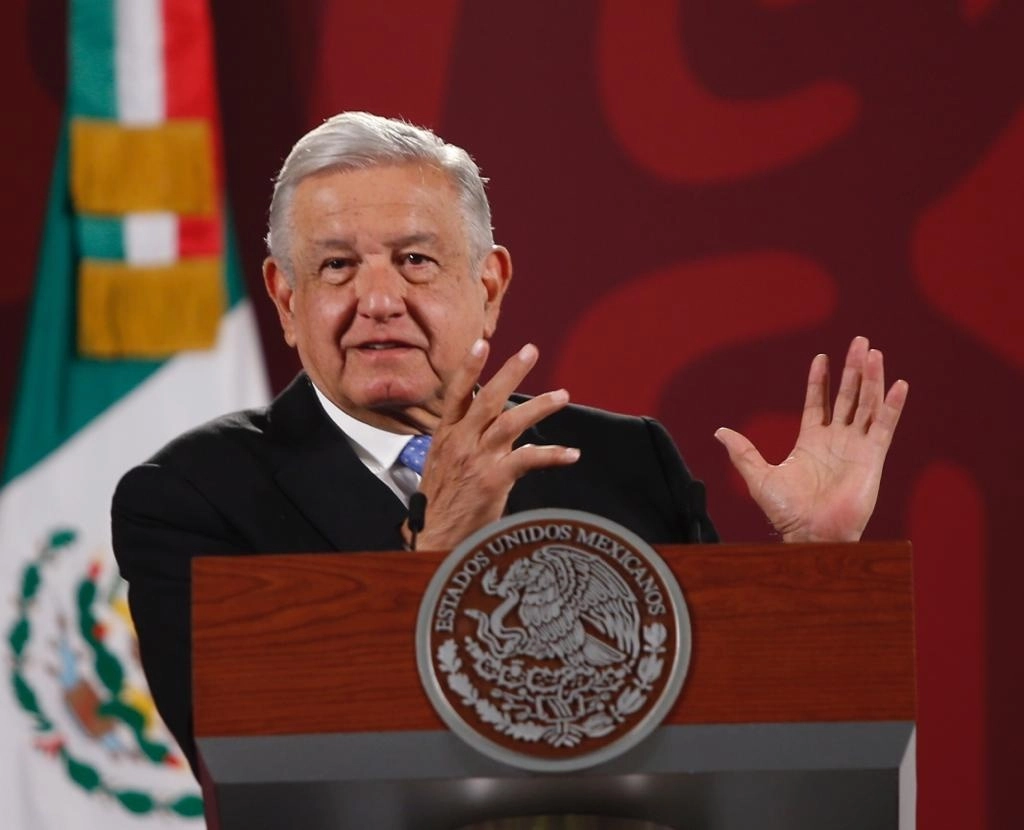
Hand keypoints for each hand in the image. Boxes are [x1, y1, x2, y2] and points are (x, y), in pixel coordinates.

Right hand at [410, 339, 579, 549]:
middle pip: (488, 398)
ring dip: (540, 405)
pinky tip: (571, 454)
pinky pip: (529, 459)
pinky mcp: (494, 479)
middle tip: (531, 351)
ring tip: (562, 396)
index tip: (482, 343)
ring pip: (511, 421)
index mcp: (445, 436)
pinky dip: (552, 455)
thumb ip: (461, 444)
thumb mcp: (441, 466)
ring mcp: (477, 459)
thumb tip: (481, 428)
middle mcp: (460, 442)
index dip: (469, 367)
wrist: (434, 539)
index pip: (456, 393)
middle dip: (511, 371)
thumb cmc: (441, 506)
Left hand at [715, 336, 908, 542]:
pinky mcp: (872, 458)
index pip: (818, 402)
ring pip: (866, 404)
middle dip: (852, 369)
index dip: (820, 380)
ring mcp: (856, 447)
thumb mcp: (758, 477)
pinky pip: (884, 426)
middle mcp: (836, 440)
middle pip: (847, 396)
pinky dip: (891, 405)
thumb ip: (743, 452)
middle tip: (859, 342)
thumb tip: (720, 431)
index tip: (821, 357)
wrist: (811, 534)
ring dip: (871, 379)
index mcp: (811, 441)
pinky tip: (897, 384)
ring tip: (873, 353)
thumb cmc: (786, 512)